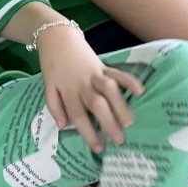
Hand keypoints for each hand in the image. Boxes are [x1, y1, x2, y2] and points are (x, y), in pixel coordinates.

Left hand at [37, 27, 144, 152]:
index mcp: (68, 93)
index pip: (79, 116)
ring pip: (109, 90)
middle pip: (97, 106)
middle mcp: (83, 86)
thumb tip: (64, 126)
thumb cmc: (52, 65)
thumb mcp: (48, 87)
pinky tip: (139, 91)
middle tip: (119, 140)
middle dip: (108, 123)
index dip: (88, 133)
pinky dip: (129, 80)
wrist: (56, 38)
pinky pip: (118, 73)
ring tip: (130, 122)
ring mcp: (95, 75)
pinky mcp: (103, 65)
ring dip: (121, 106)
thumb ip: (54, 106)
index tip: (98, 148)